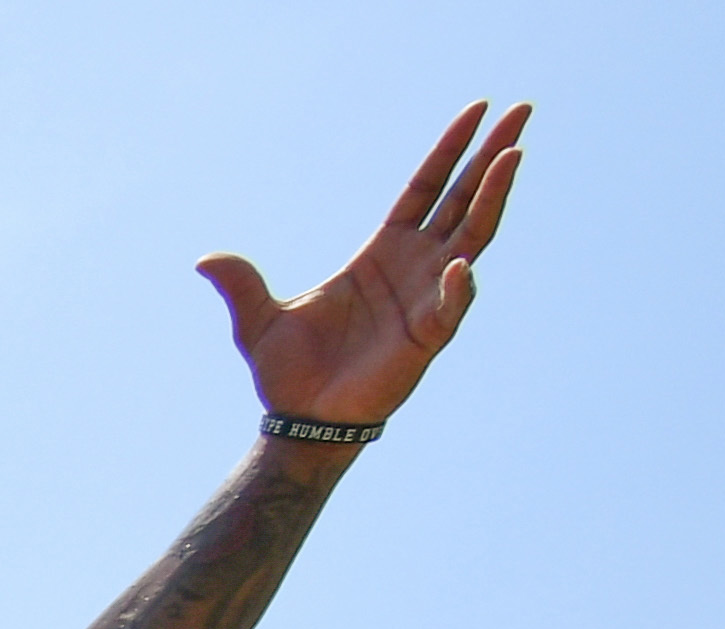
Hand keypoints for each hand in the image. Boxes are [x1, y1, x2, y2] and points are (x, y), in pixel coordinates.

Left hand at [200, 101, 529, 430]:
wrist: (300, 422)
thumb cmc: (288, 372)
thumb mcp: (257, 320)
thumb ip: (241, 284)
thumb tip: (203, 260)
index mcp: (382, 250)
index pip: (426, 187)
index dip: (451, 150)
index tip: (477, 109)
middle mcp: (414, 265)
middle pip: (463, 199)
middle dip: (491, 156)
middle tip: (521, 111)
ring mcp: (427, 297)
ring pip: (472, 237)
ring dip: (493, 198)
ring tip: (511, 157)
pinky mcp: (427, 336)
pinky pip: (450, 304)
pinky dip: (457, 286)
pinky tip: (460, 263)